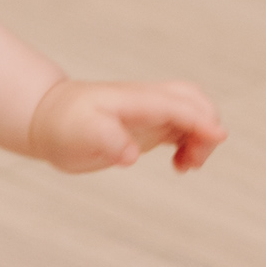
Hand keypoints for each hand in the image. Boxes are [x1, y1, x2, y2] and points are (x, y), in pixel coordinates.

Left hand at [27, 77, 224, 175]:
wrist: (47, 119)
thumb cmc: (62, 126)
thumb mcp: (78, 135)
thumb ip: (106, 141)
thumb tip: (130, 156)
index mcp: (133, 100)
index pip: (176, 104)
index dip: (200, 119)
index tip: (218, 137)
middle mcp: (146, 102)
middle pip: (193, 100)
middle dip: (207, 126)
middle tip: (192, 161)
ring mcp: (149, 111)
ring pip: (192, 112)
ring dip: (201, 137)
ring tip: (186, 166)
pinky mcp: (148, 125)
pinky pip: (183, 127)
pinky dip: (192, 143)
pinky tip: (180, 164)